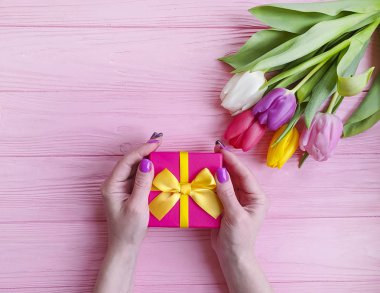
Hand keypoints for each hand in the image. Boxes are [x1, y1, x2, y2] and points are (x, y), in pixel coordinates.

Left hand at [95, 133, 161, 292]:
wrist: (124, 247)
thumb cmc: (128, 229)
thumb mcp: (137, 206)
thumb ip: (142, 183)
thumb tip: (147, 162)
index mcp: (111, 185)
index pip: (127, 161)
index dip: (142, 150)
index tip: (156, 142)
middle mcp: (113, 183)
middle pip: (129, 161)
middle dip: (144, 150)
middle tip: (159, 140)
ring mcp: (119, 188)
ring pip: (133, 167)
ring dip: (146, 158)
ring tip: (159, 148)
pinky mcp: (126, 192)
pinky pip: (136, 176)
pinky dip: (146, 169)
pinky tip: (155, 164)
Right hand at [212, 141, 271, 292]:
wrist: (232, 257)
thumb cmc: (239, 238)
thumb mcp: (235, 215)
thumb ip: (227, 193)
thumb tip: (221, 173)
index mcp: (256, 197)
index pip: (244, 174)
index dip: (232, 161)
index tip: (221, 150)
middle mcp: (247, 196)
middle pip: (235, 175)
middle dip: (225, 163)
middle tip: (213, 150)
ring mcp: (236, 200)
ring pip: (227, 181)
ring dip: (217, 171)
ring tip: (207, 159)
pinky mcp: (225, 205)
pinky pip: (219, 190)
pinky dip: (212, 183)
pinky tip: (204, 176)